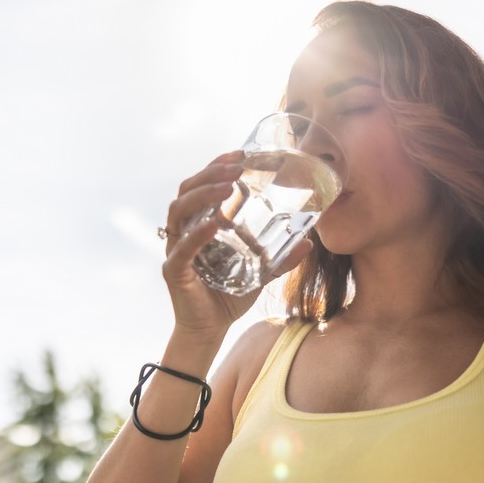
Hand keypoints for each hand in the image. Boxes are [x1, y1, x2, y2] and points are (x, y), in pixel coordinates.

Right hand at [160, 150, 311, 343]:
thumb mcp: (261, 272)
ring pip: (180, 210)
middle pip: (188, 189)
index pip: (203, 185)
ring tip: (226, 186)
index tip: (240, 153)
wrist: (211, 329)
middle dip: (210, 173)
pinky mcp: (174, 270)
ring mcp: (176, 248)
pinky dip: (197, 234)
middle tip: (236, 165)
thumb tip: (309, 242)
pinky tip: (215, 224)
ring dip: (202, 194)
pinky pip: (182, 247)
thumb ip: (281, 257)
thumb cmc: (229, 296)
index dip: (217, 166)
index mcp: (201, 223)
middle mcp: (185, 230)